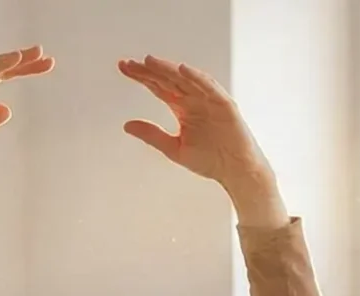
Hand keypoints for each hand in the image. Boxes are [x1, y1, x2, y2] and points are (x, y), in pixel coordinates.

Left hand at [119, 56, 284, 224]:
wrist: (236, 171)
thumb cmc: (210, 159)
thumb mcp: (174, 148)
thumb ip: (152, 135)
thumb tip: (126, 125)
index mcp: (182, 107)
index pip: (158, 86)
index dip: (141, 76)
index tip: (124, 67)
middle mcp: (194, 99)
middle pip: (168, 79)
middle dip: (149, 70)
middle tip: (129, 63)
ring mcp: (209, 99)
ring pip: (185, 79)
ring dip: (168, 69)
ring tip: (150, 61)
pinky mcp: (224, 104)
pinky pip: (209, 87)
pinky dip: (197, 78)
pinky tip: (182, 70)